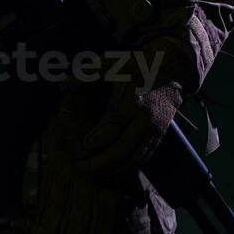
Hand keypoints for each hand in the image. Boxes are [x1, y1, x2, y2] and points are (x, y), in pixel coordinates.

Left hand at [69, 64, 182, 178]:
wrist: (171, 65)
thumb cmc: (136, 63)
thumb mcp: (109, 63)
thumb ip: (85, 75)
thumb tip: (62, 87)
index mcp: (132, 101)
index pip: (108, 130)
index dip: (90, 143)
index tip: (73, 148)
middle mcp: (146, 119)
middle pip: (120, 152)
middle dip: (96, 164)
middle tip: (78, 166)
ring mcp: (155, 130)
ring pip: (132, 160)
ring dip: (110, 170)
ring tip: (90, 171)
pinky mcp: (160, 135)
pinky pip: (142, 158)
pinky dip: (125, 166)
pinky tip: (110, 167)